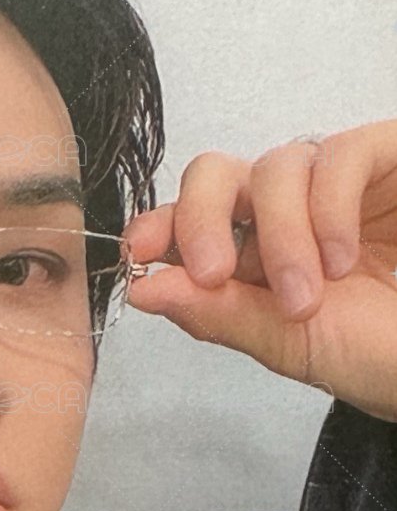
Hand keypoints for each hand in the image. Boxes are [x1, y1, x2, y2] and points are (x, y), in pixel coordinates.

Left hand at [122, 119, 396, 420]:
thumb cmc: (379, 355)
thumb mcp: (291, 346)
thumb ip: (220, 317)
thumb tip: (142, 292)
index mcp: (254, 257)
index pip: (190, 222)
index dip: (158, 226)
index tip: (138, 252)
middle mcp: (288, 213)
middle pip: (217, 175)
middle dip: (201, 219)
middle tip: (213, 270)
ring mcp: (338, 185)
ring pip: (275, 168)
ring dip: (280, 237)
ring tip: (309, 297)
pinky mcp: (387, 159)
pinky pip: (340, 156)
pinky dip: (328, 209)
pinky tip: (343, 260)